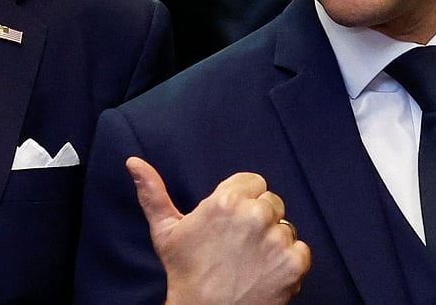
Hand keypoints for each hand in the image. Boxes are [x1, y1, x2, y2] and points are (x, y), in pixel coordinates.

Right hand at [128, 156, 310, 303]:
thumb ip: (153, 192)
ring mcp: (276, 240)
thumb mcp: (164, 230)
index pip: (253, 183)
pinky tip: (265, 273)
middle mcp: (253, 215)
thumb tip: (134, 162)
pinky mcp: (293, 263)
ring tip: (250, 261)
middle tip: (239, 245)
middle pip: (272, 202)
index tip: (231, 223)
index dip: (243, 201)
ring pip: (286, 226)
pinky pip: (302, 250)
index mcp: (225, 201)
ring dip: (274, 241)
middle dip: (259, 219)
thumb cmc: (184, 273)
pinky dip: (289, 263)